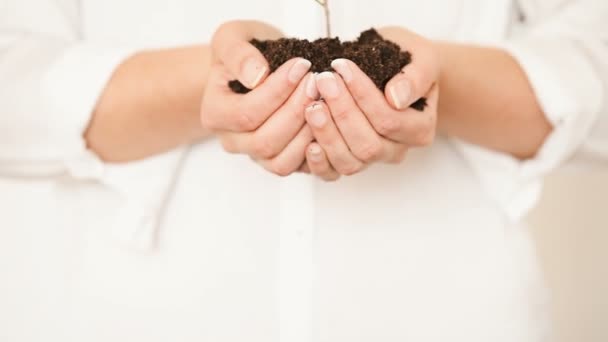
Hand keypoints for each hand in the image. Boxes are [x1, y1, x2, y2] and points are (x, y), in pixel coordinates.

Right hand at [201, 20, 317, 175]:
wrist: (255, 67)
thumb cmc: (244, 53)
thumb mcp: (232, 38)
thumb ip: (238, 54)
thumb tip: (256, 76)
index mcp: (214, 113)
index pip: (246, 113)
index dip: (278, 91)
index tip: (302, 65)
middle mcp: (231, 140)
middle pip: (265, 140)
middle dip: (296, 110)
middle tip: (316, 82)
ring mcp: (254, 156)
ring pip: (280, 160)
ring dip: (307, 131)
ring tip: (323, 100)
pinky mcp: (276, 161)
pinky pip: (295, 167)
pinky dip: (314, 149)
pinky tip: (326, 120)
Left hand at [303, 26, 439, 178]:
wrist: (396, 72)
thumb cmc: (408, 63)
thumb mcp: (422, 59)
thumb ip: (416, 77)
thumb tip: (397, 97)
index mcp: (419, 128)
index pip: (390, 120)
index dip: (363, 95)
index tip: (341, 67)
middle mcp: (397, 150)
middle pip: (368, 144)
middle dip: (342, 112)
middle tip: (323, 81)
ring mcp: (372, 160)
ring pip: (349, 161)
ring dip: (327, 134)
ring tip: (311, 105)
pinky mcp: (349, 162)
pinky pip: (332, 173)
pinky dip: (319, 162)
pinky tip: (308, 142)